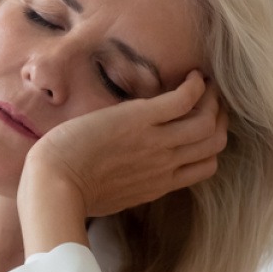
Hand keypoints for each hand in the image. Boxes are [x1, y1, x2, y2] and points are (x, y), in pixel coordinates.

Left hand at [23, 70, 228, 217]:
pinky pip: (185, 100)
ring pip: (207, 122)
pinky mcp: (141, 121)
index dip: (210, 144)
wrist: (54, 183)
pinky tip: (190, 76)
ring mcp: (156, 143)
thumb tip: (131, 171)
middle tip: (210, 99)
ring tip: (204, 84)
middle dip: (219, 118)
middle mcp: (165, 164)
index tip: (203, 125)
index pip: (205, 166)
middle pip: (214, 142)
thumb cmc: (70, 190)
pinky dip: (195, 86)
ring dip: (212, 98)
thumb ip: (132, 182)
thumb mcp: (113, 194)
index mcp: (159, 184)